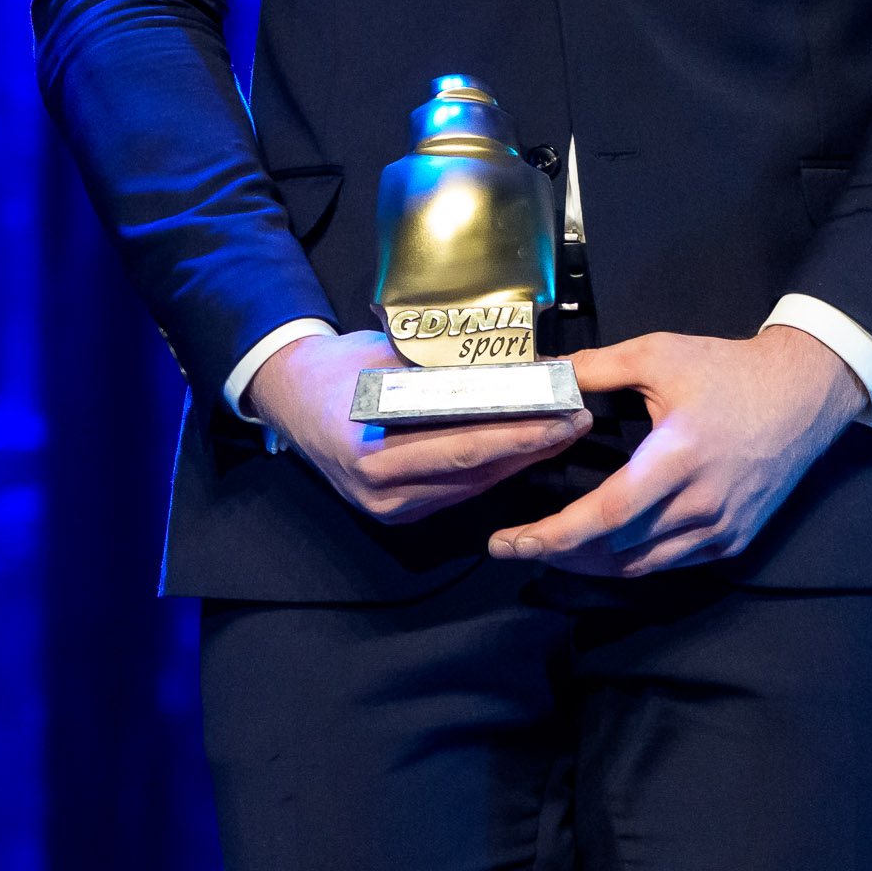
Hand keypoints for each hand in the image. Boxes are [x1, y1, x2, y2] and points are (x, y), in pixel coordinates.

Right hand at [248, 327, 593, 525]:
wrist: (292, 397)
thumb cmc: (343, 368)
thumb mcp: (391, 359)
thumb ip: (447, 373)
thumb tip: (520, 367)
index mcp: (370, 447)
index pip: (462, 443)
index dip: (520, 431)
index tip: (563, 411)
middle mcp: (378, 487)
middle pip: (474, 470)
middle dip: (533, 446)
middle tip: (579, 421)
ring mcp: (385, 505)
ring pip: (471, 485)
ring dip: (521, 459)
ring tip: (564, 431)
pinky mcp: (395, 511)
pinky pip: (457, 491)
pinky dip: (493, 470)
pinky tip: (526, 449)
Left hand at [485, 326, 865, 577]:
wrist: (804, 393)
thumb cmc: (730, 371)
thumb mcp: (660, 354)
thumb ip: (595, 367)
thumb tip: (541, 372)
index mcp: (679, 456)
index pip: (606, 514)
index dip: (554, 535)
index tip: (509, 542)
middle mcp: (702, 502)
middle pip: (615, 549)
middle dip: (558, 551)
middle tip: (517, 544)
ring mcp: (722, 526)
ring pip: (641, 566)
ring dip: (590, 564)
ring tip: (554, 550)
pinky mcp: (735, 538)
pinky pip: (673, 563)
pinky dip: (633, 562)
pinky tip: (608, 548)